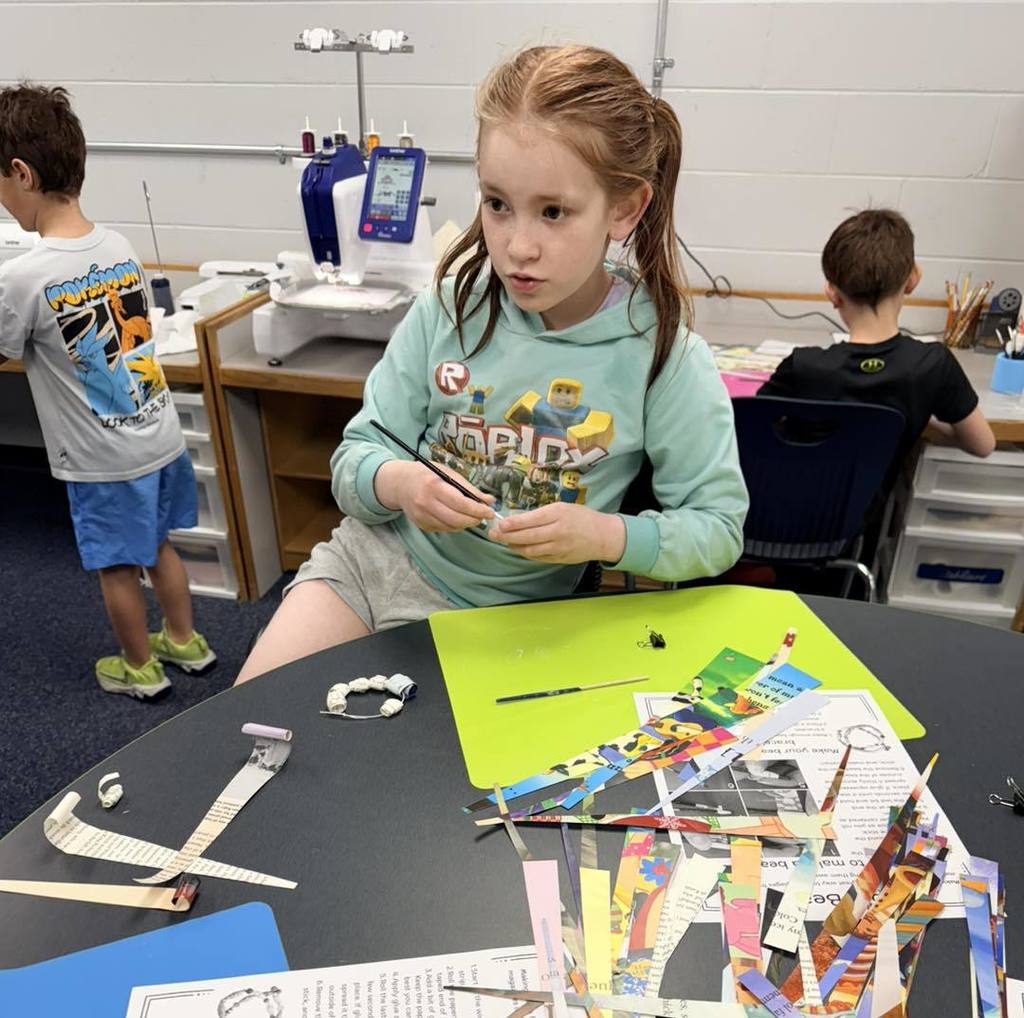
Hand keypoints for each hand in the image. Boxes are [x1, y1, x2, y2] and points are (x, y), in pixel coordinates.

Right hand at [374, 459, 496, 532]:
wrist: (400, 484)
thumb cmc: (427, 475)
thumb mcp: (447, 474)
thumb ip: (468, 488)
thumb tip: (489, 500)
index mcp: (433, 486)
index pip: (460, 503)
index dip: (478, 510)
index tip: (490, 511)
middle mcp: (425, 503)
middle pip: (457, 519)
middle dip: (474, 519)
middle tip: (483, 516)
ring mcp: (421, 516)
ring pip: (451, 527)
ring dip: (466, 524)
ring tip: (472, 516)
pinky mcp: (421, 525)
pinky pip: (443, 529)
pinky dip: (454, 526)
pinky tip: (457, 518)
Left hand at [488, 502, 625, 564]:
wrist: (602, 536)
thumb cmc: (581, 517)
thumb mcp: (562, 508)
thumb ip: (542, 514)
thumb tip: (517, 519)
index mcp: (558, 515)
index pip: (530, 520)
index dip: (513, 524)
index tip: (499, 524)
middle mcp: (557, 532)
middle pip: (527, 537)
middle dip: (507, 536)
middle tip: (493, 534)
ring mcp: (558, 548)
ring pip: (530, 550)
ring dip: (514, 546)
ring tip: (504, 541)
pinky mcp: (559, 559)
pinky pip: (537, 557)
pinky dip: (526, 553)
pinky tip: (519, 548)